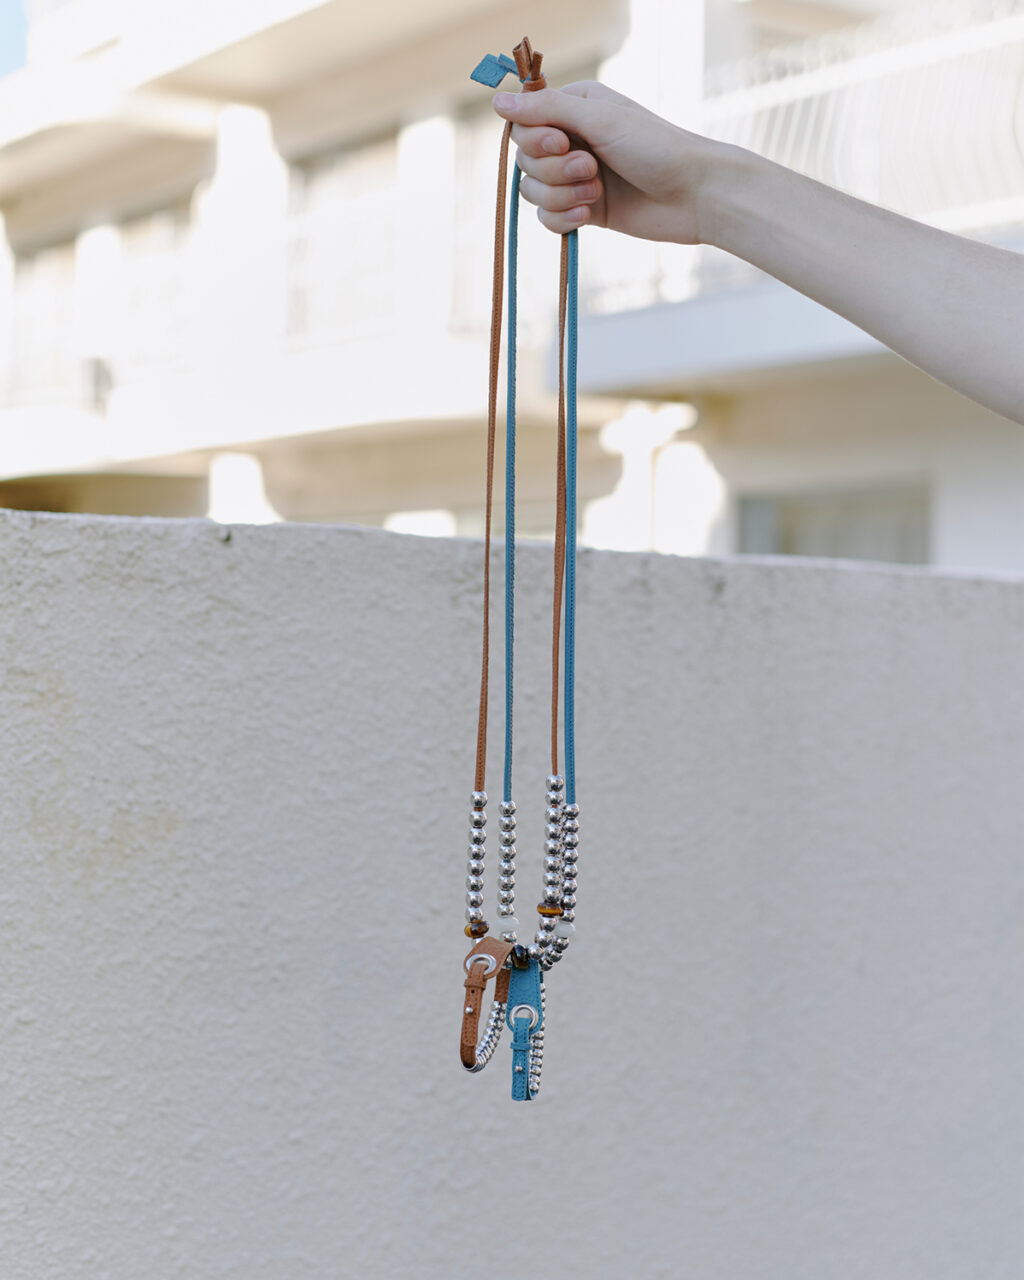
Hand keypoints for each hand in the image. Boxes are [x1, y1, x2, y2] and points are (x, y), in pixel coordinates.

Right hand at [492, 80, 715, 243]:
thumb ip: (547, 109)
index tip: (562, 142)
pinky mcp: (584, 210)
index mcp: (574, 109)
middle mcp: (571, 141)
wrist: (693, 196)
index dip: (534, 140)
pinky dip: (563, 218)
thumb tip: (497, 102)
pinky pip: (547, 219)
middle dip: (553, 171)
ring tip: (596, 192)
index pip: (523, 124)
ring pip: (533, 192)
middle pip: (525, 161)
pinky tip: (589, 213)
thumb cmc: (655, 148)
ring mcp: (575, 178)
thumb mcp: (600, 119)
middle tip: (591, 169)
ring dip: (560, 195)